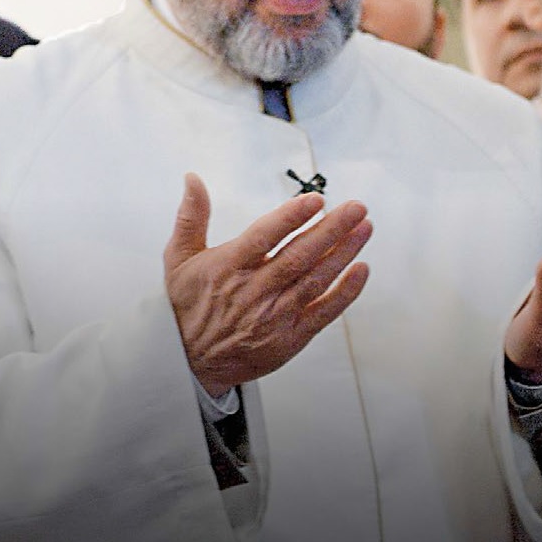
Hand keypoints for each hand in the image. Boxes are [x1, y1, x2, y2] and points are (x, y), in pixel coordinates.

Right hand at [163, 173, 372, 398]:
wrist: (188, 361)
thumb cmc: (186, 306)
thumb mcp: (178, 258)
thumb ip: (191, 217)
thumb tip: (193, 180)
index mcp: (227, 268)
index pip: (263, 237)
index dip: (290, 217)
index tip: (314, 200)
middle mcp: (253, 291)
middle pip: (299, 256)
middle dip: (331, 229)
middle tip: (355, 208)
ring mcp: (274, 316)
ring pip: (315, 279)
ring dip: (343, 253)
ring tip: (364, 228)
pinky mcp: (290, 337)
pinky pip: (324, 312)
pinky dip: (345, 292)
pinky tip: (361, 270)